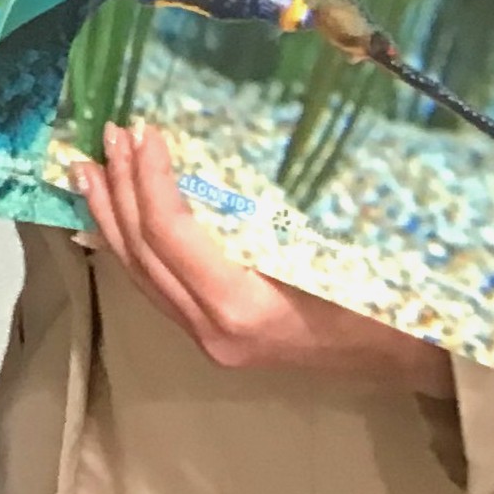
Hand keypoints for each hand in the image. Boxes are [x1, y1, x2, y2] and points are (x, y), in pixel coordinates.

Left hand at [71, 123, 450, 397]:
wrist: (406, 361)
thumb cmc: (380, 297)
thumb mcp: (329, 246)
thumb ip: (262, 213)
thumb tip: (211, 145)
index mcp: (241, 307)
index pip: (169, 233)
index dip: (150, 178)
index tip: (145, 132)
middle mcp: (212, 330)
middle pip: (142, 253)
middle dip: (119, 189)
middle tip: (107, 137)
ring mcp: (207, 339)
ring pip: (138, 273)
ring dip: (110, 215)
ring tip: (87, 168)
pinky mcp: (210, 336)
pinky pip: (154, 286)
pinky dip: (128, 244)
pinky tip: (111, 216)